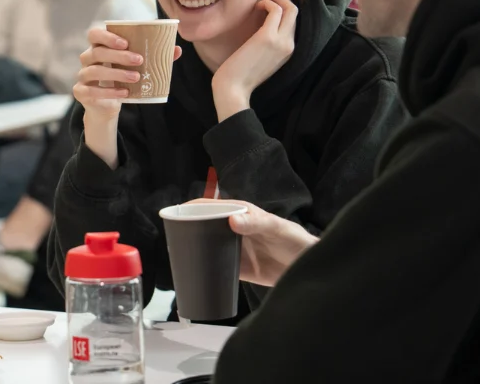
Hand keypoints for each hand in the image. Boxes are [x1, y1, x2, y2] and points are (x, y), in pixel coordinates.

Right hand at [73, 28, 181, 167]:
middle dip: (118, 55)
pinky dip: (109, 92)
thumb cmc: (122, 79)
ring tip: (136, 78)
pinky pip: (92, 90)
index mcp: (98, 46)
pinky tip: (124, 93)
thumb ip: (154, 57)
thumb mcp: (136, 67)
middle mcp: (87, 58)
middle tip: (139, 60)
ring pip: (94, 70)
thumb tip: (177, 49)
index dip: (107, 36)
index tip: (126, 42)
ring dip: (116, 73)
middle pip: (97, 52)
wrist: (107, 106)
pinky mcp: (81, 92)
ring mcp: (82, 75)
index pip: (94, 34)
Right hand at [186, 199, 316, 286]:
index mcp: (241, 213)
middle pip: (204, 226)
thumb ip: (256, 223)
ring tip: (176, 256)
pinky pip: (216, 268)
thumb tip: (232, 219)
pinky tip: (193, 274)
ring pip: (207, 247)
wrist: (308, 269)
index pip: (211, 206)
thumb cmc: (296, 241)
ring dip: (193, 250)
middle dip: (186, 229)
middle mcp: (234, 230)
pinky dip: (204, 269)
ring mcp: (234, 250)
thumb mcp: (276, 228)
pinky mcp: (238, 270)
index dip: (191, 208)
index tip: (175, 213)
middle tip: (171, 238)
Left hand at [211, 0, 297, 120]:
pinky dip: (267, 2)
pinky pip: (275, 9)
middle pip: (295, 11)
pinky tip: (255, 6)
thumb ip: (266, 42)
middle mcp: (289, 45)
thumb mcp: (259, 57)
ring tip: (260, 0)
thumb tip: (261, 23)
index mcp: (289, 50)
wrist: (233, 90)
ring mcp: (281, 41)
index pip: (294, 21)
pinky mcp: (268, 37)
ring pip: (290, 7)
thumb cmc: (240, 74)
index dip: (284, 6)